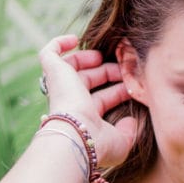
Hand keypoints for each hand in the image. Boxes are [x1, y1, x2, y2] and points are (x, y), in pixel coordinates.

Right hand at [38, 34, 137, 169]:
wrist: (77, 135)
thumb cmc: (99, 143)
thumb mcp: (122, 142)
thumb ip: (130, 132)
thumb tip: (132, 121)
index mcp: (87, 118)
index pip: (103, 100)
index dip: (118, 91)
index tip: (134, 84)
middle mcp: (72, 102)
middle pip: (90, 81)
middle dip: (108, 72)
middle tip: (126, 67)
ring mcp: (62, 87)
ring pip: (73, 66)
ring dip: (90, 58)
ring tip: (106, 56)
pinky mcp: (53, 72)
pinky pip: (49, 53)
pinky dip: (59, 43)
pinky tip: (75, 39)